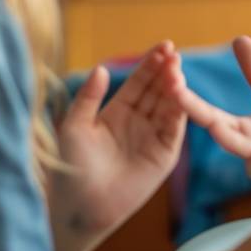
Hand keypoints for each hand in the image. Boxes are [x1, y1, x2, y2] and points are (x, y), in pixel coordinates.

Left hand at [50, 42, 186, 250]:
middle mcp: (138, 122)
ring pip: (169, 106)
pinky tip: (180, 94)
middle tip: (173, 52)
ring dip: (175, 87)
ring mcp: (152, 138)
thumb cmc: (70, 167)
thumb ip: (89, 97)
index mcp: (117, 111)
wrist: (79, 205)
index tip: (164, 46)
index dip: (151, 64)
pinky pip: (174, 129)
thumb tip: (101, 68)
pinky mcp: (163, 156)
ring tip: (177, 69)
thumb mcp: (74, 126)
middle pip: (157, 90)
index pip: (139, 81)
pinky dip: (179, 111)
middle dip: (166, 70)